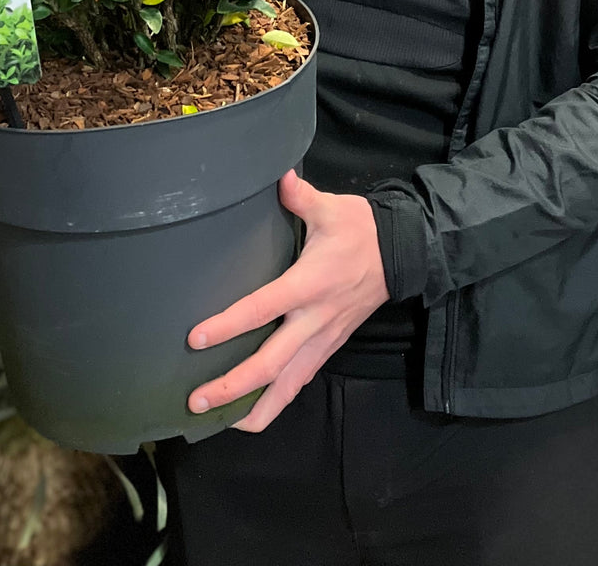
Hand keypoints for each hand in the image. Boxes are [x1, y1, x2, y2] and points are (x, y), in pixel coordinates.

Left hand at [187, 170, 388, 432]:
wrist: (402, 254)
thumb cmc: (361, 230)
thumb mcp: (332, 208)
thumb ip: (300, 196)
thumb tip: (279, 176)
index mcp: (309, 284)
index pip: (262, 309)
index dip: (228, 326)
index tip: (196, 339)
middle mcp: (314, 321)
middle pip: (270, 365)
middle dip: (232, 387)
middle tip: (196, 401)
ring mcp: (323, 340)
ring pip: (286, 386)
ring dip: (252, 407)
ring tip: (217, 421)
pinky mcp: (328, 348)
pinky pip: (298, 383)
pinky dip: (274, 402)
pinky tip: (250, 412)